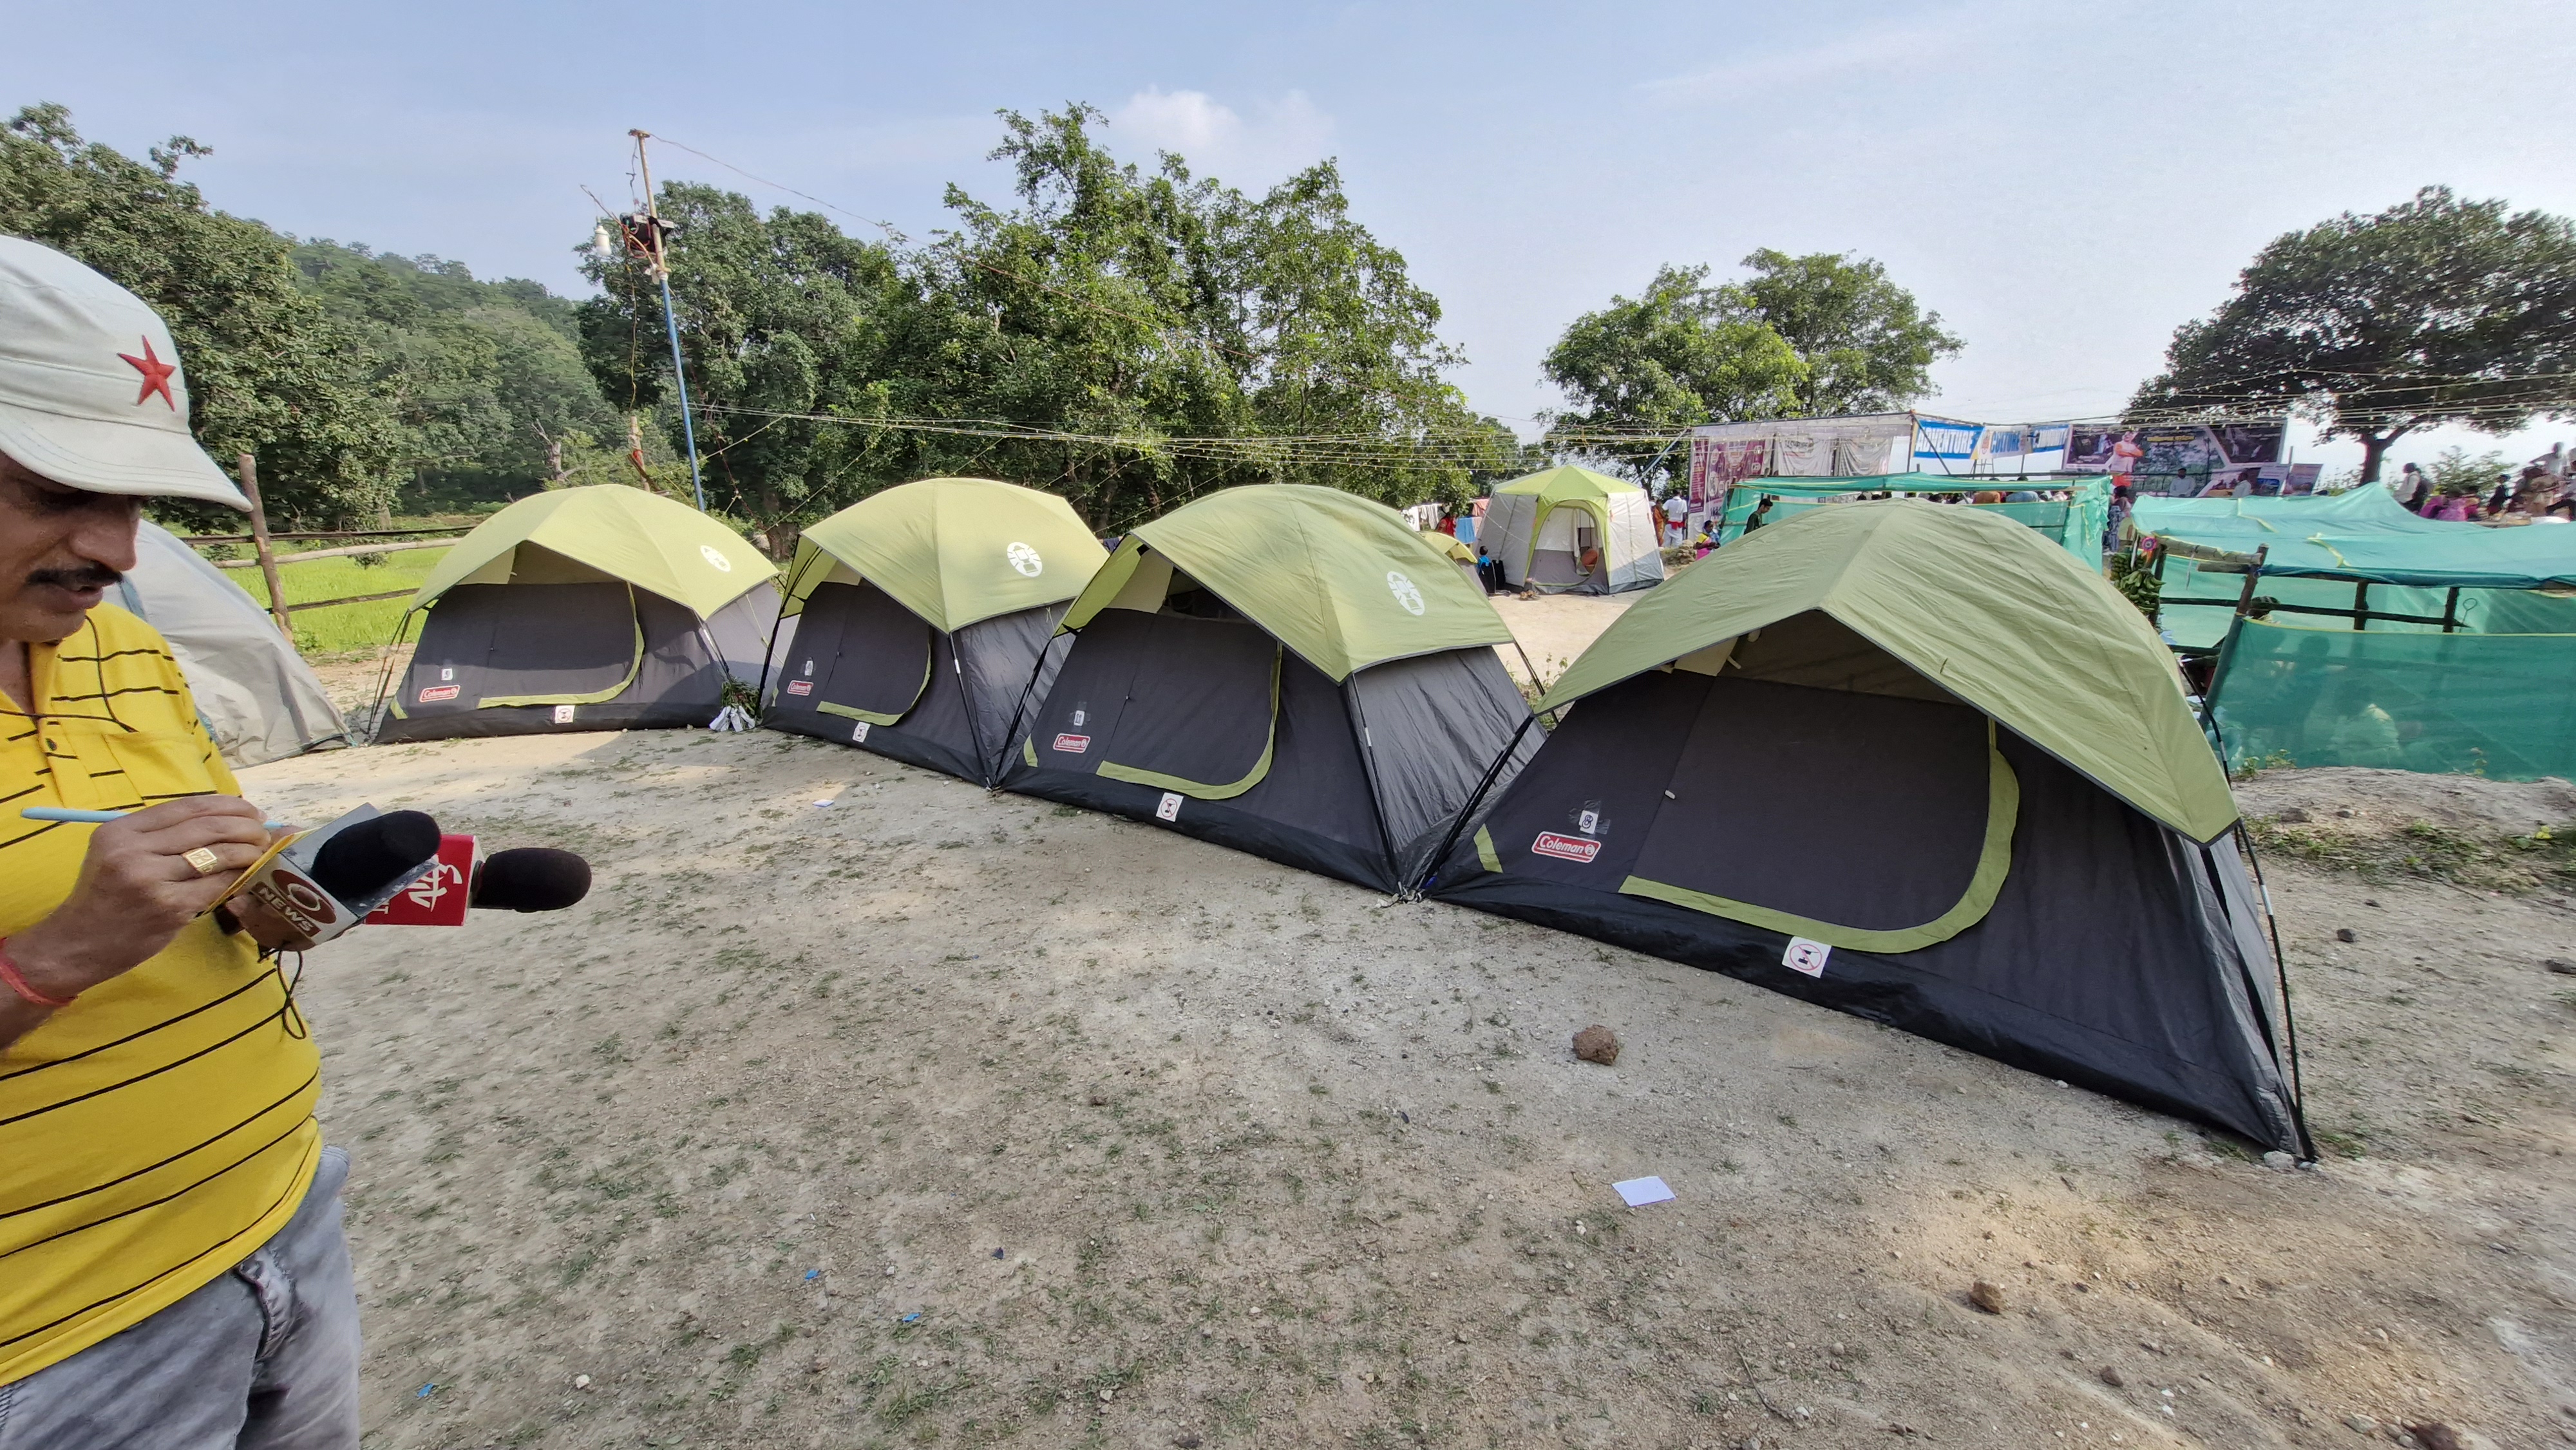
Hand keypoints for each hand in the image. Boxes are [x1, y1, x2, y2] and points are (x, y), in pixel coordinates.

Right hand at [8, 796, 274, 1001]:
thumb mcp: (119, 854)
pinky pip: (216, 886)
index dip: (226, 805)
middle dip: (245, 826)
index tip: (250, 810)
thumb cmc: (106, 897)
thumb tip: (224, 818)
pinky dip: (238, 879)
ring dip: (248, 852)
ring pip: (217, 856)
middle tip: (263, 831)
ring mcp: (151, 880)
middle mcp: (133, 851)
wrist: (78, 944)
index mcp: (120, 831)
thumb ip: (160, 836)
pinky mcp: (168, 907)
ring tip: (260, 852)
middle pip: (207, 827)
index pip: (186, 807)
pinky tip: (247, 877)